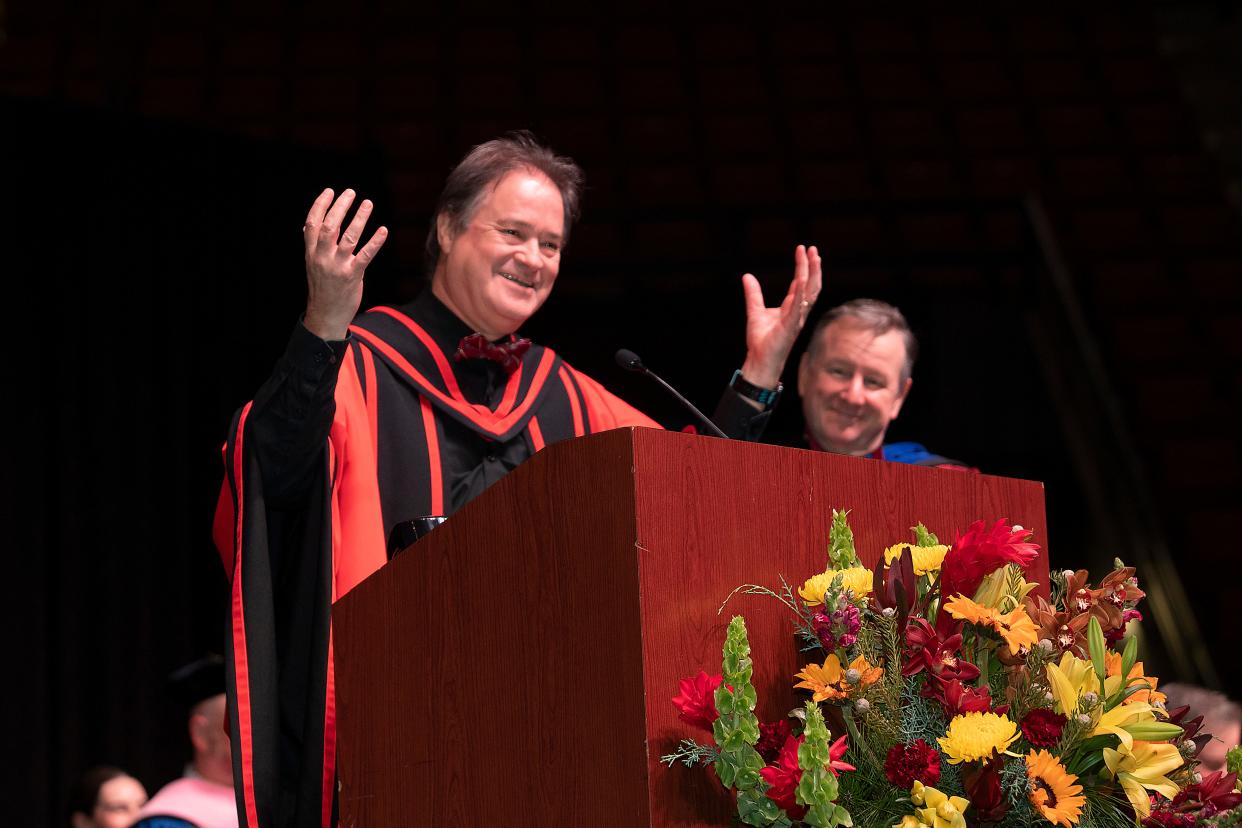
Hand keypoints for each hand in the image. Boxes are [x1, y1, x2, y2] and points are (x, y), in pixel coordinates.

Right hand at [302, 188, 387, 340]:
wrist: (326, 315)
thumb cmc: (323, 287)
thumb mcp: (314, 264)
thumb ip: (316, 244)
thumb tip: (312, 224)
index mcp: (311, 252)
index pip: (312, 223)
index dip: (320, 205)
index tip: (330, 191)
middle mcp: (322, 257)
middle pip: (329, 225)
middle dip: (340, 206)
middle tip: (351, 192)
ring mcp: (337, 267)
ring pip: (348, 237)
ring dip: (359, 218)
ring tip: (367, 203)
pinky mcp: (352, 276)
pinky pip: (365, 255)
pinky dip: (375, 241)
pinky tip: (383, 230)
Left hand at [739, 244, 821, 389]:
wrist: (759, 360)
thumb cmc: (761, 340)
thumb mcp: (755, 311)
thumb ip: (753, 294)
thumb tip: (747, 276)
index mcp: (791, 307)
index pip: (801, 283)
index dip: (803, 266)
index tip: (803, 249)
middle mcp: (798, 311)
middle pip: (810, 285)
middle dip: (813, 266)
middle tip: (812, 248)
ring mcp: (796, 319)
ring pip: (809, 293)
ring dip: (812, 275)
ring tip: (813, 258)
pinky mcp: (790, 327)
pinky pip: (797, 308)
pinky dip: (800, 294)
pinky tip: (801, 280)